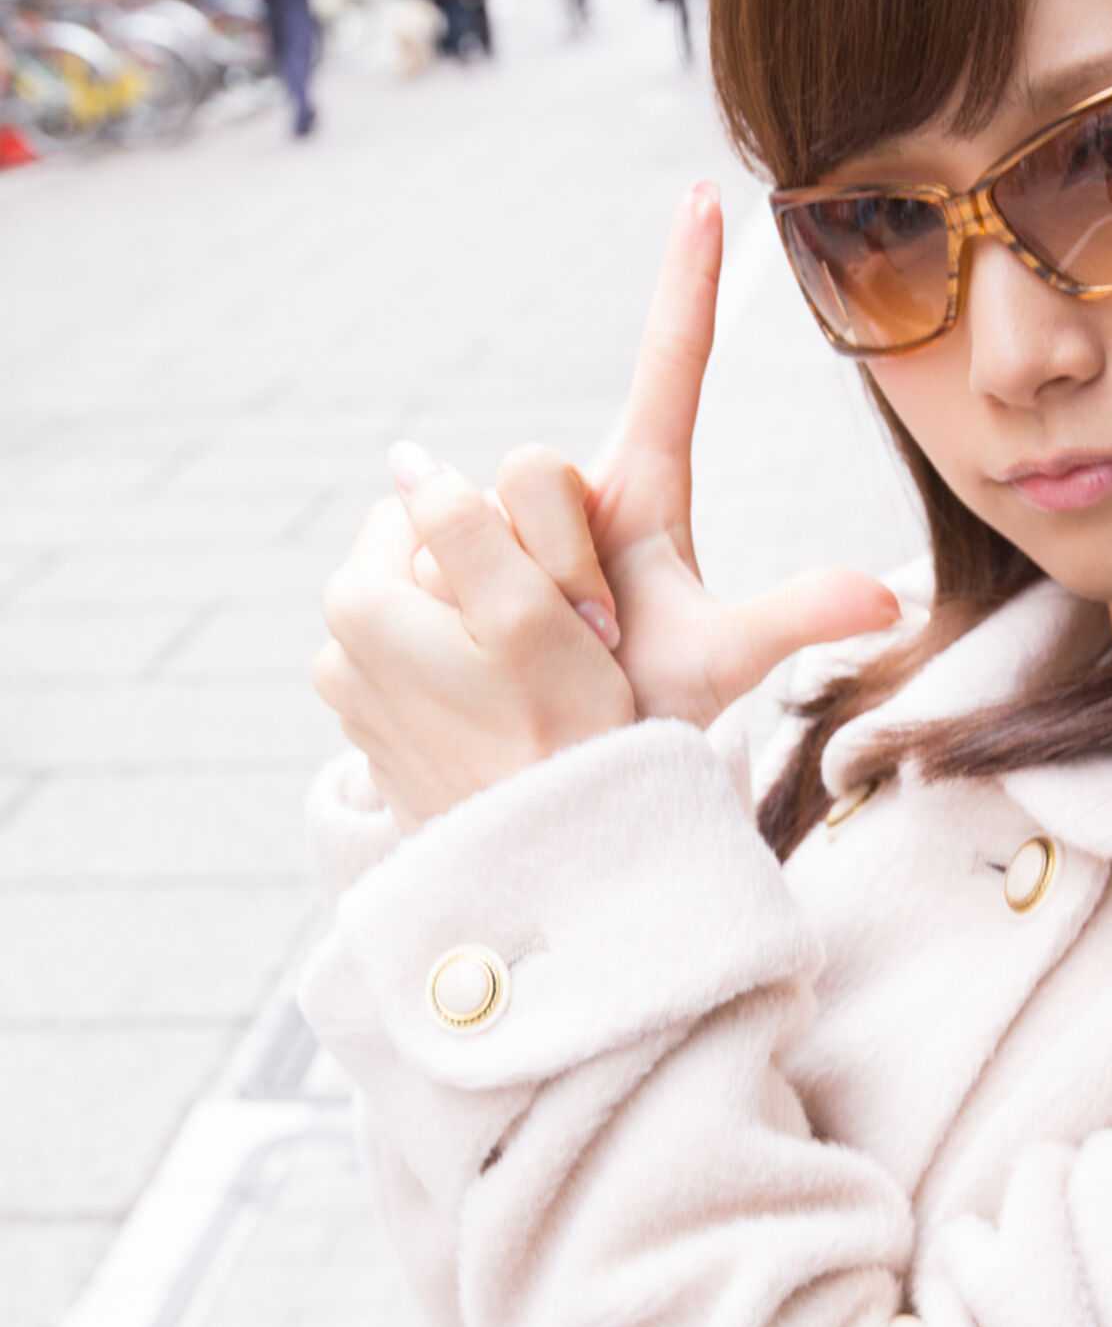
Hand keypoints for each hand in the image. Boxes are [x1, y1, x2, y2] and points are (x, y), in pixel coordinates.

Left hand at [311, 475, 635, 833]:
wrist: (555, 867)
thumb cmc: (558, 734)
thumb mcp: (526, 608)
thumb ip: (465, 520)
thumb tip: (409, 459)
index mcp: (358, 603)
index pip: (434, 502)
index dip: (507, 530)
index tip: (551, 595)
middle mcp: (337, 651)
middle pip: (427, 558)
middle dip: (490, 579)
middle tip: (552, 643)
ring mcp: (356, 705)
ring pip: (434, 616)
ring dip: (485, 632)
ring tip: (535, 690)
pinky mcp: (385, 745)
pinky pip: (434, 675)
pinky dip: (475, 684)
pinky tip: (514, 726)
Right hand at [406, 180, 903, 730]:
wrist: (552, 755)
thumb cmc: (644, 704)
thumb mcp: (720, 665)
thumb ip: (795, 619)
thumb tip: (888, 599)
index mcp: (648, 484)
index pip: (670, 365)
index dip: (686, 280)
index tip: (707, 194)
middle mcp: (568, 486)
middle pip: (535, 469)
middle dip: (559, 565)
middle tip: (593, 637)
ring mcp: (492, 512)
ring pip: (467, 515)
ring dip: (502, 595)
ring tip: (538, 651)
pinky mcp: (419, 543)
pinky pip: (409, 550)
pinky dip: (439, 607)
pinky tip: (459, 648)